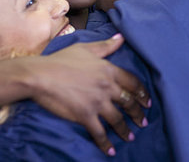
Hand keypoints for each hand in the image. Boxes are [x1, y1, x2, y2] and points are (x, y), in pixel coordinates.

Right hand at [23, 34, 150, 155]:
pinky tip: (110, 150)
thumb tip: (122, 38)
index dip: (142, 93)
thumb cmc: (62, 60)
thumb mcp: (86, 49)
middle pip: (129, 102)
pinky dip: (105, 143)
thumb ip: (106, 45)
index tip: (147, 101)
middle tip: (143, 122)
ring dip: (125, 130)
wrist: (41, 75)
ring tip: (130, 136)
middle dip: (138, 114)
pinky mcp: (85, 115)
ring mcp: (97, 102)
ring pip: (117, 119)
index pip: (133, 83)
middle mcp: (107, 87)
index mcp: (109, 70)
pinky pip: (99, 132)